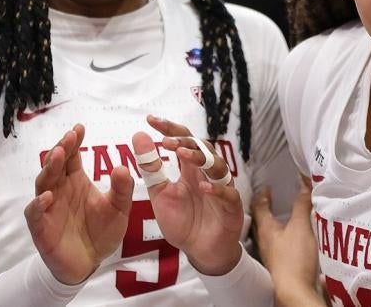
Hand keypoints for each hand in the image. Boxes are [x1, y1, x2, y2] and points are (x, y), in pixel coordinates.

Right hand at [24, 124, 134, 284]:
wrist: (89, 262)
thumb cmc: (101, 231)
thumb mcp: (119, 209)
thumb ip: (122, 190)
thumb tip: (122, 167)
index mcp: (76, 181)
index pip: (71, 157)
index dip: (74, 142)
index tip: (79, 128)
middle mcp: (59, 190)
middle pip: (55, 165)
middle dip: (61, 150)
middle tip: (69, 138)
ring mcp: (48, 208)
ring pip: (43, 184)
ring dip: (49, 169)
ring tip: (58, 157)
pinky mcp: (41, 227)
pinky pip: (35, 213)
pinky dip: (39, 204)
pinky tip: (47, 196)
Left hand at [132, 115, 242, 275]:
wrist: (199, 251)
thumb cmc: (183, 221)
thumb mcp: (160, 194)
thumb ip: (151, 168)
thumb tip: (138, 135)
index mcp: (191, 169)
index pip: (183, 140)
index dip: (169, 129)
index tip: (150, 120)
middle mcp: (207, 173)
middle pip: (202, 148)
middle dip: (185, 141)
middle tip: (165, 140)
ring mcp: (222, 188)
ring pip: (216, 165)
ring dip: (200, 158)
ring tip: (182, 154)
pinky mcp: (232, 206)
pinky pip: (227, 193)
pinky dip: (216, 189)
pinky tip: (202, 186)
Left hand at [252, 177, 324, 305]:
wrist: (294, 290)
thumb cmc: (294, 258)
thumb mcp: (300, 226)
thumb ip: (302, 205)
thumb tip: (304, 186)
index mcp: (265, 229)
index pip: (259, 207)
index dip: (263, 195)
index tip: (268, 188)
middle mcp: (264, 241)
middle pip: (261, 220)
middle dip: (265, 208)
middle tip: (272, 199)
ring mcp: (271, 254)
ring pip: (268, 233)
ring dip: (274, 222)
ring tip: (283, 216)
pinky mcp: (279, 264)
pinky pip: (277, 244)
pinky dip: (282, 236)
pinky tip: (292, 238)